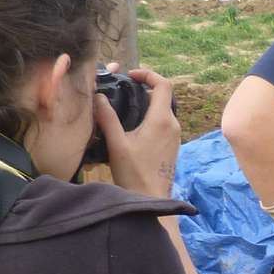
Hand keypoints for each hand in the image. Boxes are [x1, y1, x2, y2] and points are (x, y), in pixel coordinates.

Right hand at [96, 65, 182, 197]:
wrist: (151, 200)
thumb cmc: (134, 174)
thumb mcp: (117, 143)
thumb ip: (107, 117)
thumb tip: (99, 97)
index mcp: (162, 120)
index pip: (163, 84)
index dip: (148, 74)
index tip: (131, 75)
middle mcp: (173, 125)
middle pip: (163, 95)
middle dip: (145, 88)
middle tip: (125, 88)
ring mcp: (175, 136)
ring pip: (164, 109)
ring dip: (147, 103)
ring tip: (126, 105)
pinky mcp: (172, 145)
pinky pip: (164, 122)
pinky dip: (151, 116)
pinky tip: (134, 125)